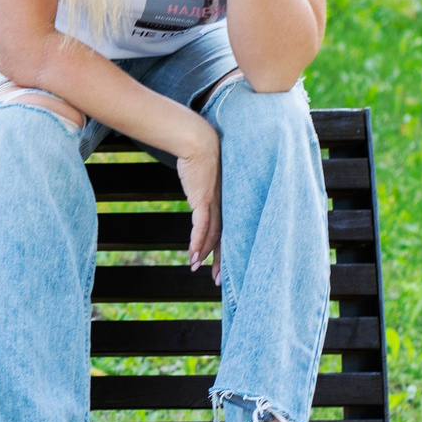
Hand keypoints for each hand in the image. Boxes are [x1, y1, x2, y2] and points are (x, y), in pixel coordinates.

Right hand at [171, 124, 220, 273]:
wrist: (198, 140)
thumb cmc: (201, 152)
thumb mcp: (205, 173)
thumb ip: (205, 183)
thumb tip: (201, 184)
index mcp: (226, 200)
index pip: (228, 230)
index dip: (225, 249)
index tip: (222, 264)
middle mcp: (224, 205)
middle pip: (224, 238)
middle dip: (221, 261)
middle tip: (218, 280)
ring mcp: (214, 204)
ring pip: (213, 237)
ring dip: (206, 255)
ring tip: (200, 271)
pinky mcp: (203, 200)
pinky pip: (201, 228)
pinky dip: (197, 243)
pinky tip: (193, 256)